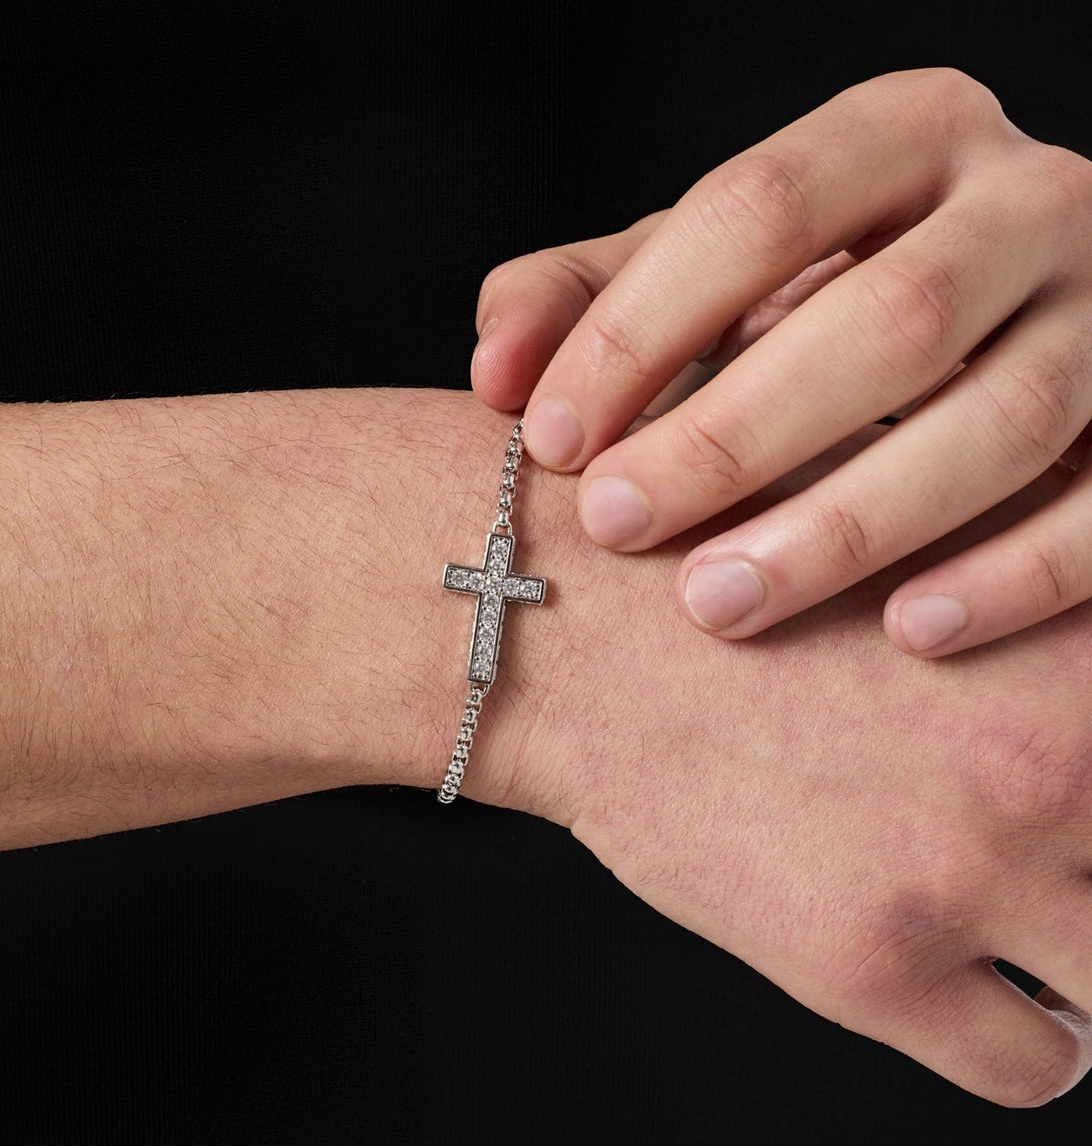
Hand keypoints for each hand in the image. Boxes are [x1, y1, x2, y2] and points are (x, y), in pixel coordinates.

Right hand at [459, 419, 1091, 1106]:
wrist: (580, 635)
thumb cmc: (724, 565)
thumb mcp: (910, 529)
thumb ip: (1029, 593)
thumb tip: (1071, 652)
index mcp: (1076, 646)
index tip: (1083, 789)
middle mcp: (1054, 768)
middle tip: (1055, 849)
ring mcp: (969, 875)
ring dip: (1084, 959)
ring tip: (1026, 922)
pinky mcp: (874, 966)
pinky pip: (1033, 1064)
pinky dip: (1026, 1038)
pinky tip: (968, 980)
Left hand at [471, 68, 1091, 657]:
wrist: (1020, 315)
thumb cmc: (825, 297)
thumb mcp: (715, 270)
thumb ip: (594, 297)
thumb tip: (492, 372)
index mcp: (903, 138)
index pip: (757, 209)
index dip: (640, 327)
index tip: (546, 437)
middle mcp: (1028, 202)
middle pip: (884, 319)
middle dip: (732, 434)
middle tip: (616, 523)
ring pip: (995, 422)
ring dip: (845, 526)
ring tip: (717, 604)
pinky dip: (1010, 575)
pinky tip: (906, 633)